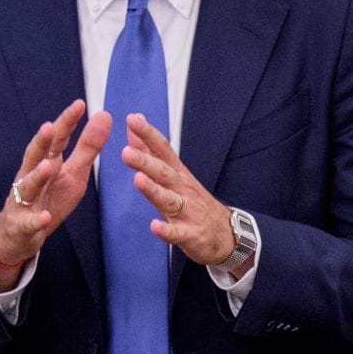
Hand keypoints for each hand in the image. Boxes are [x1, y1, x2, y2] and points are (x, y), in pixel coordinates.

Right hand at [0, 99, 110, 286]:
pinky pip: (28, 222)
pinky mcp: (22, 224)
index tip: (79, 104)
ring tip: (48, 167)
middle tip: (49, 127)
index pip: (56, 139)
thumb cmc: (50, 197)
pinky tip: (45, 218)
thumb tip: (104, 115)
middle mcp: (31, 176)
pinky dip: (36, 220)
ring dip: (37, 176)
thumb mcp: (74, 172)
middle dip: (41, 142)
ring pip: (28, 186)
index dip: (66, 122)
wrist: (20, 234)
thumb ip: (88, 147)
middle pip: (34, 156)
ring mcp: (23, 200)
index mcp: (47, 162)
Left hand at [119, 115, 243, 271]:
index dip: (148, 134)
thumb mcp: (174, 173)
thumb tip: (135, 126)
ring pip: (169, 199)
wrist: (225, 233)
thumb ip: (151, 151)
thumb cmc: (193, 200)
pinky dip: (166, 230)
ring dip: (154, 190)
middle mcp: (182, 188)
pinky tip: (155, 226)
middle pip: (163, 173)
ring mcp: (188, 211)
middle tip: (127, 152)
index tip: (133, 119)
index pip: (163, 149)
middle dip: (146, 162)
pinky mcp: (190, 234)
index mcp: (177, 173)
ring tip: (139, 180)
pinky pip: (177, 233)